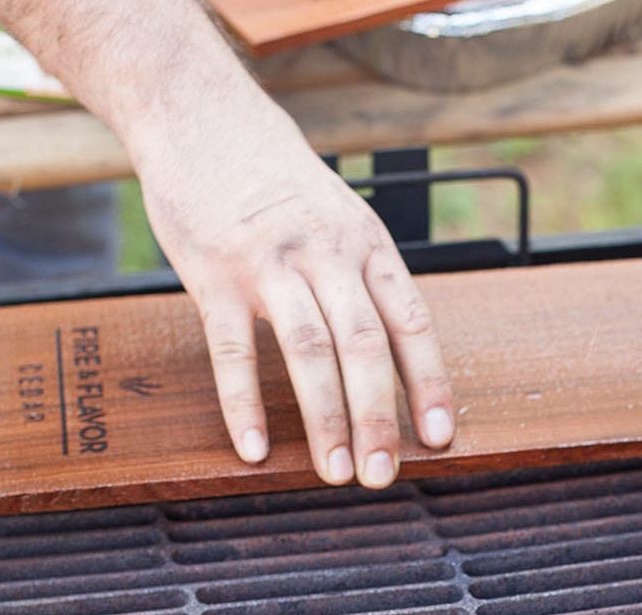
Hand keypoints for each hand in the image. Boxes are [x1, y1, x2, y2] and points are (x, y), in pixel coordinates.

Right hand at [130, 94, 454, 488]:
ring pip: (309, 351)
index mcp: (367, 245)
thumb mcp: (341, 217)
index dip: (430, 384)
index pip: (412, 323)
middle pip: (365, 346)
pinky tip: (254, 448)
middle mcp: (328, 254)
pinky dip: (243, 403)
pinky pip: (233, 349)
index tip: (441, 438)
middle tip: (383, 476)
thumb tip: (396, 357)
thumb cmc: (277, 180)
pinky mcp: (214, 274)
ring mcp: (271, 264)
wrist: (201, 112)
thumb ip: (365, 280)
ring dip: (326, 419)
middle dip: (379, 417)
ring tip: (336, 473)